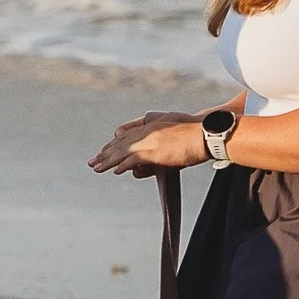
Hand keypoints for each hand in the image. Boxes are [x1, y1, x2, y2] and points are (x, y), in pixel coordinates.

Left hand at [89, 111, 209, 177]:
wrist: (205, 135)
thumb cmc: (195, 138)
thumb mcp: (174, 140)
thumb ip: (160, 149)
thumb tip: (153, 159)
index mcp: (152, 127)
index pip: (127, 137)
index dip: (113, 146)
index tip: (103, 153)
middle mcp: (147, 132)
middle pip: (121, 143)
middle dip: (105, 154)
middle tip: (92, 162)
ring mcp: (150, 141)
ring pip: (123, 151)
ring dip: (108, 160)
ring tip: (97, 168)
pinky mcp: (154, 150)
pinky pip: (133, 158)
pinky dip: (123, 165)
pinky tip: (116, 171)